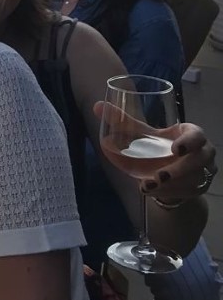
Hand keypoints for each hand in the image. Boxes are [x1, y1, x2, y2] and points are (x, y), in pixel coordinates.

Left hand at [91, 107, 216, 199]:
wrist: (168, 168)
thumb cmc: (156, 144)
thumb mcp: (141, 132)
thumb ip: (122, 120)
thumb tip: (96, 105)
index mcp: (191, 134)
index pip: (198, 136)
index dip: (190, 142)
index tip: (175, 148)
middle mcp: (202, 153)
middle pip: (198, 162)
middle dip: (178, 171)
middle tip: (158, 176)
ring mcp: (203, 172)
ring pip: (193, 181)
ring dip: (171, 186)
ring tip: (146, 186)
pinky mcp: (199, 188)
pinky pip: (188, 193)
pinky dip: (169, 193)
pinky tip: (152, 192)